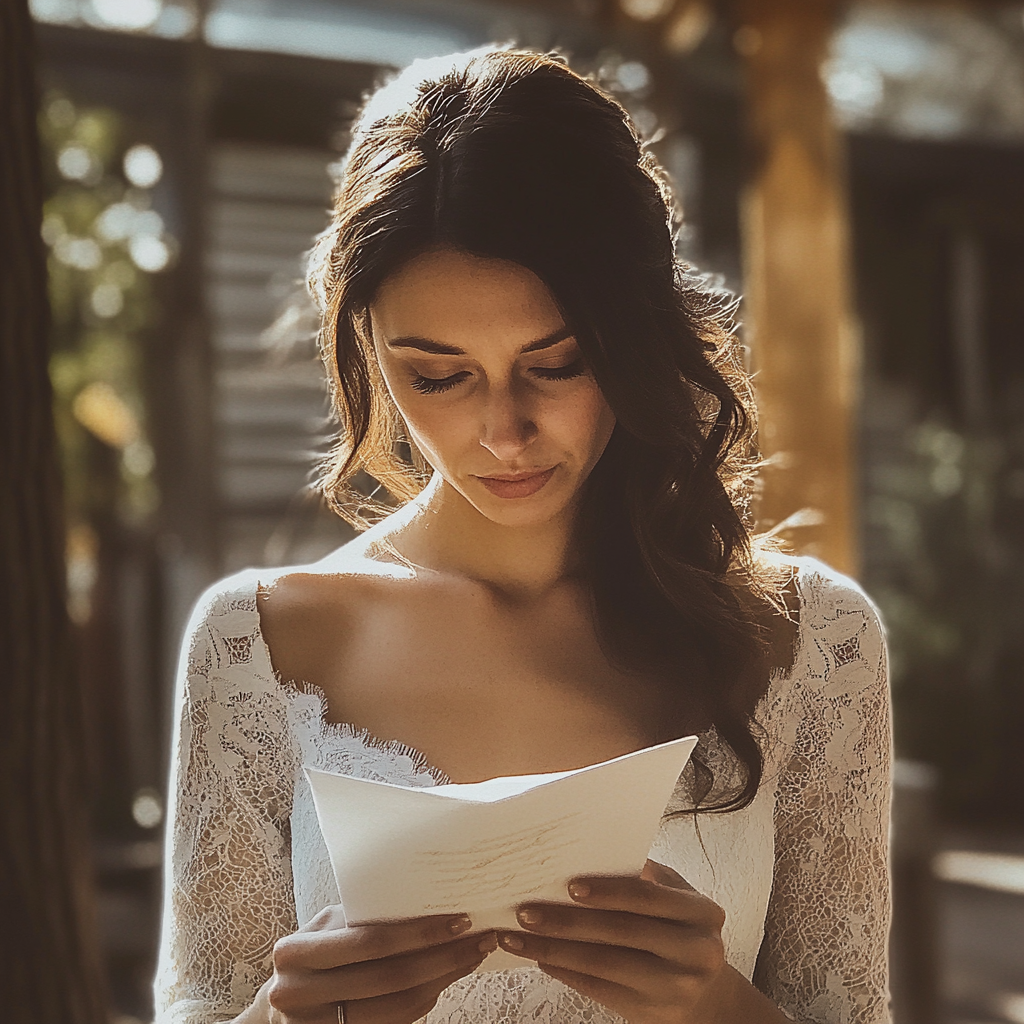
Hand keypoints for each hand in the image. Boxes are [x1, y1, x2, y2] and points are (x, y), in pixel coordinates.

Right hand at [258, 905, 496, 1023]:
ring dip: (444, 979)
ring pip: (399, 1006)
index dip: (421, 932)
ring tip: (473, 956)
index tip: (461, 919)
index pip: (371, 941)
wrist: (283, 1001)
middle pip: (390, 977)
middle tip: (481, 938)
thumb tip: (429, 893)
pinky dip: (427, 998)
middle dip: (444, 956)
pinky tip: (447, 978)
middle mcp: (297, 994)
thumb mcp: (327, 926)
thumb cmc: (314, 951)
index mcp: (295, 953)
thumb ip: (363, 915)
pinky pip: (396, 1022)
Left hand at [495, 860, 729, 1023]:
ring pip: (603, 964)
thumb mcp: (678, 899)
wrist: (706, 996)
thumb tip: (594, 854)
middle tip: (525, 912)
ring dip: (553, 949)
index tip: (568, 884)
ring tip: (516, 937)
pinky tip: (540, 957)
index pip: (648, 898)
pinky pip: (598, 990)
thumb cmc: (680, 930)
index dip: (607, 891)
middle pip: (621, 933)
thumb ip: (648, 878)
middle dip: (567, 921)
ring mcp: (674, 988)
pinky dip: (564, 971)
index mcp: (702, 913)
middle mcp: (695, 952)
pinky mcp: (650, 1013)